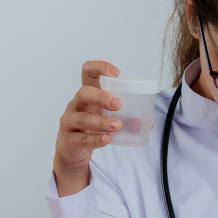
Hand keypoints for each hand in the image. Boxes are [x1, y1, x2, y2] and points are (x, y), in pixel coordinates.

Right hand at [53, 60, 122, 195]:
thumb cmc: (91, 127)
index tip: (116, 73)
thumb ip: (126, 118)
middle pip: (83, 92)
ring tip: (118, 125)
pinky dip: (96, 139)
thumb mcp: (106, 117)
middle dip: (101, 97)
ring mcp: (69, 121)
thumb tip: (148, 123)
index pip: (88, 72)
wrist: (72, 150)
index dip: (100, 67)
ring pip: (82, 118)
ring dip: (102, 121)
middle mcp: (75, 104)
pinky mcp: (68, 140)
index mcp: (87, 94)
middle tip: (118, 104)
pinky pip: (82, 139)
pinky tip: (107, 139)